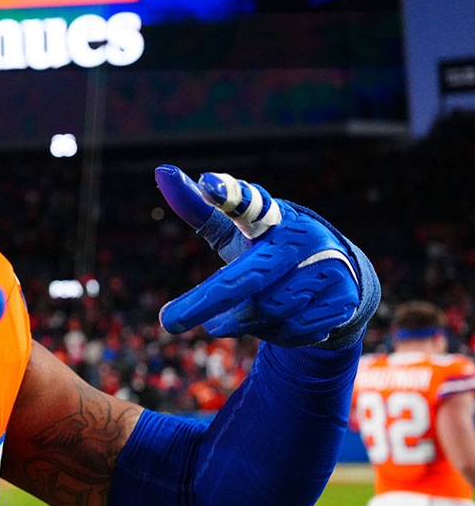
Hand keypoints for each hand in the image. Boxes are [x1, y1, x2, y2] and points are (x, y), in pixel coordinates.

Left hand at [154, 166, 378, 347]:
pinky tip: (275, 322)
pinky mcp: (342, 300)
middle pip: (248, 276)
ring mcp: (327, 269)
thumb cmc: (269, 249)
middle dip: (203, 302)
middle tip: (167, 322)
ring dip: (241, 321)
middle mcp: (303, 238)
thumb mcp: (235, 228)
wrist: (335, 276)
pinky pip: (291, 330)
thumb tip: (162, 171)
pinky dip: (273, 333)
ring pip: (266, 311)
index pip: (248, 203)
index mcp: (271, 215)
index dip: (230, 194)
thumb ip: (200, 207)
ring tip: (234, 316)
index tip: (210, 185)